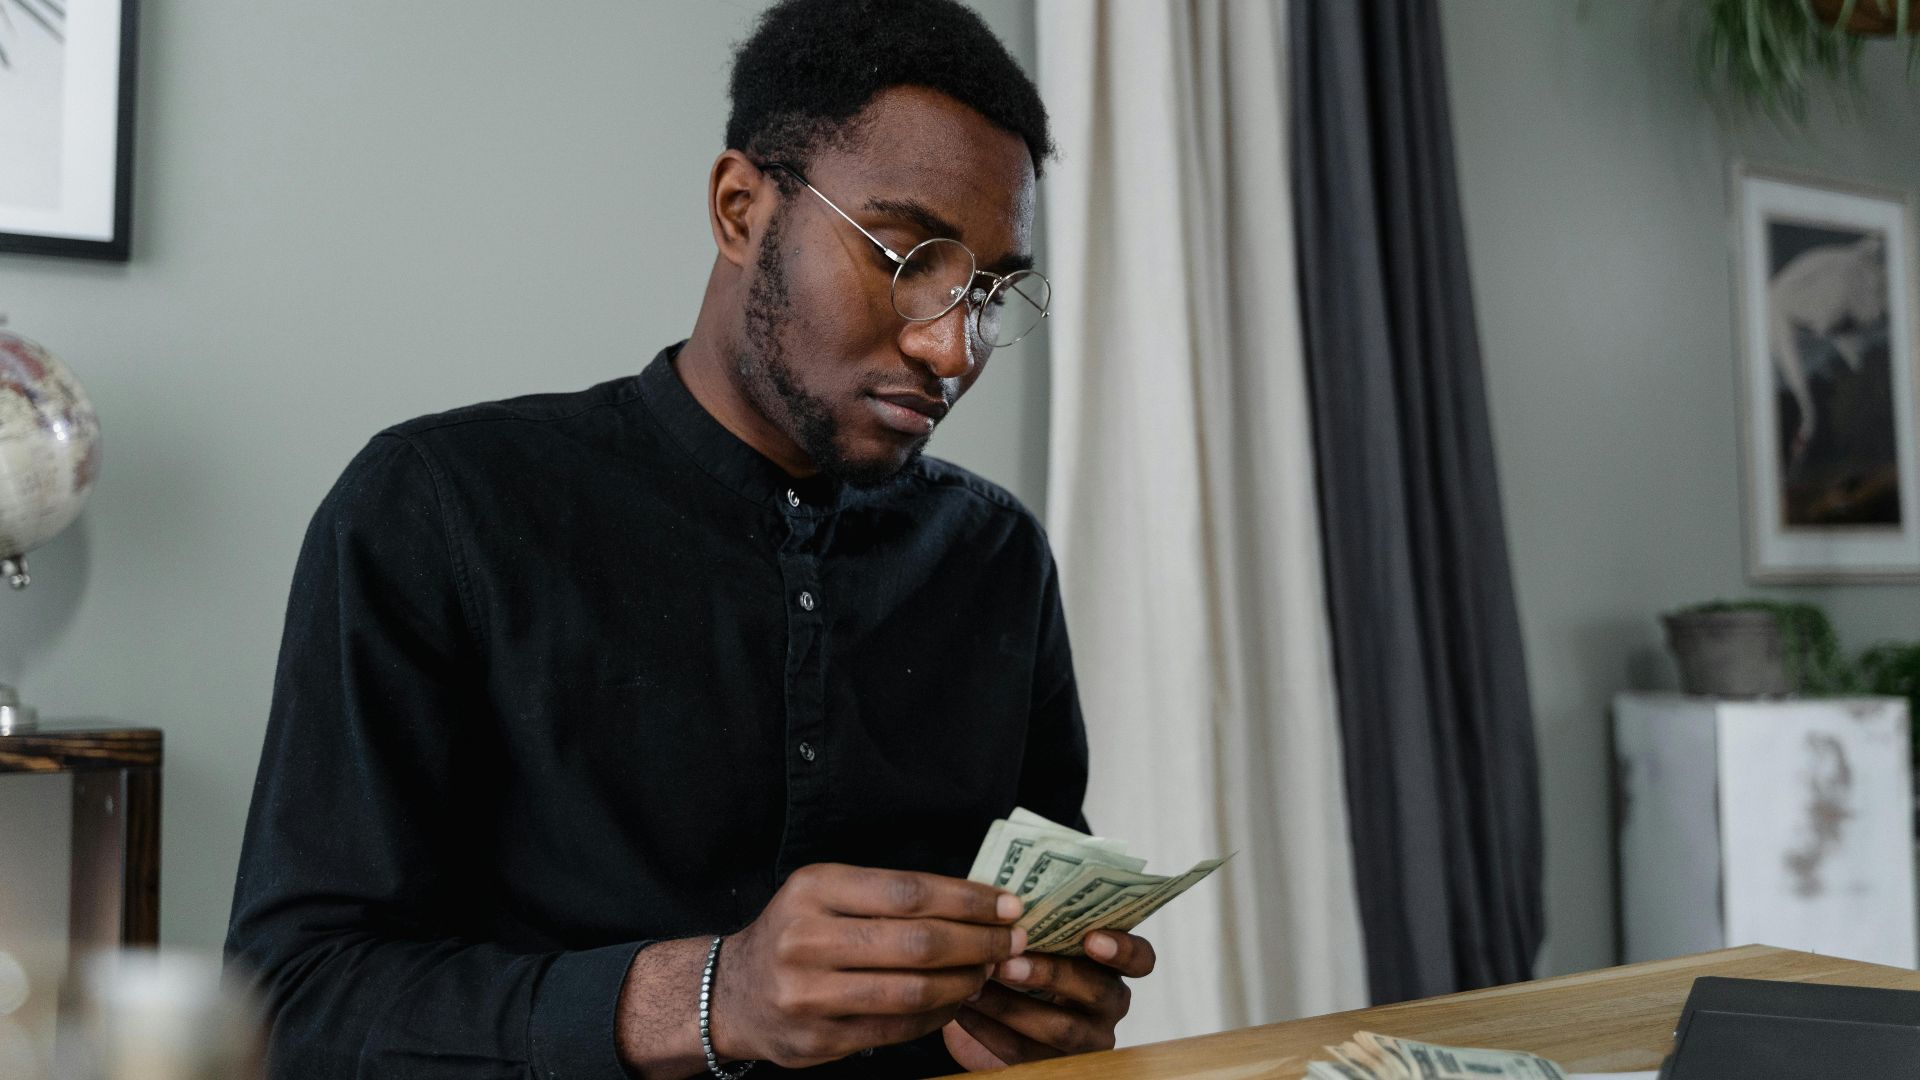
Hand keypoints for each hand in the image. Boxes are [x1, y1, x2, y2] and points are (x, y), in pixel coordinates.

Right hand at [711, 863, 1026, 1068]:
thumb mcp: (825, 894)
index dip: (967, 899)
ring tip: (989, 971)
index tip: (1008, 904)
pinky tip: (956, 1001)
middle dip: (979, 941)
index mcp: (813, 890)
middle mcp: (806, 939)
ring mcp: (809, 994)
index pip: (908, 891)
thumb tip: (976, 900)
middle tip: (1013, 941)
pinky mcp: (818, 1039)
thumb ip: (888, 895)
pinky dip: (938, 1015)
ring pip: (913, 991)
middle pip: (918, 942)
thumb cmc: (796, 933)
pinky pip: (898, 1029)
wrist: (734, 993)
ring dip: (965, 982)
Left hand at [942, 929, 1155, 1069]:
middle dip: (1050, 974)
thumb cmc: (1018, 962)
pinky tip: (963, 1012)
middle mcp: (1110, 1004)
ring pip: (1062, 1028)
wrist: (991, 1017)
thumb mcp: (1032, 941)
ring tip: (975, 985)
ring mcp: (1089, 1041)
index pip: (1141, 958)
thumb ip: (1032, 922)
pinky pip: (1027, 1054)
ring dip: (1013, 1006)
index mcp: (1112, 965)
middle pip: (1097, 991)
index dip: (1123, 949)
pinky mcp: (1057, 1067)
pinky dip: (990, 1031)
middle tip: (1007, 963)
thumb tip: (1001, 896)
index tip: (1092, 937)